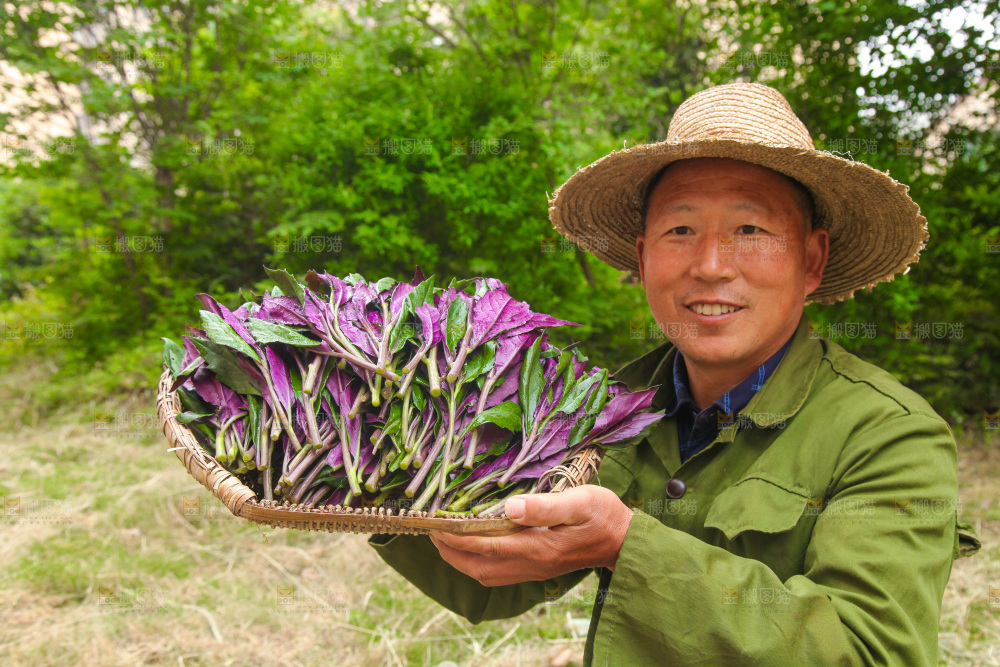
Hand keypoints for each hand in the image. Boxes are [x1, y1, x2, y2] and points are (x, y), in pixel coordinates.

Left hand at [428, 485, 633, 586]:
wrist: (625, 541)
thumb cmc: (604, 515)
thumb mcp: (580, 501)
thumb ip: (544, 506)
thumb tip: (509, 508)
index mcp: (538, 546)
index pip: (485, 545)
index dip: (456, 537)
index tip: (434, 524)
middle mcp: (532, 563)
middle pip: (479, 566)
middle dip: (450, 552)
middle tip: (431, 531)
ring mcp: (534, 569)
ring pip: (486, 573)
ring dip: (462, 559)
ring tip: (446, 539)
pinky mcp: (538, 568)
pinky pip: (499, 572)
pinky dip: (479, 561)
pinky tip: (475, 547)